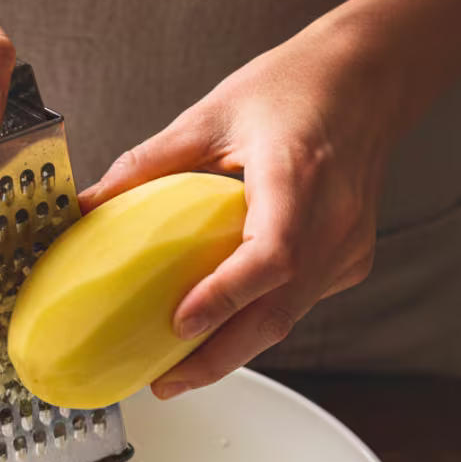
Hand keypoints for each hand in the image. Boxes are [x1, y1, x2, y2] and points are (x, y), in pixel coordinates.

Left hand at [79, 16, 402, 396]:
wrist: (369, 79)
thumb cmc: (296, 87)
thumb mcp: (212, 114)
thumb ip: (148, 162)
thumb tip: (90, 204)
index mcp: (300, 177)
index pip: (271, 255)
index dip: (226, 296)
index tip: (181, 324)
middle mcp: (334, 220)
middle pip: (278, 311)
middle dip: (218, 357)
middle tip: (166, 382)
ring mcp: (348, 246)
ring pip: (288, 319)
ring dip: (233, 351)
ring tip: (180, 372)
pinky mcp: (349, 260)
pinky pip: (298, 305)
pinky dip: (257, 324)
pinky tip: (219, 336)